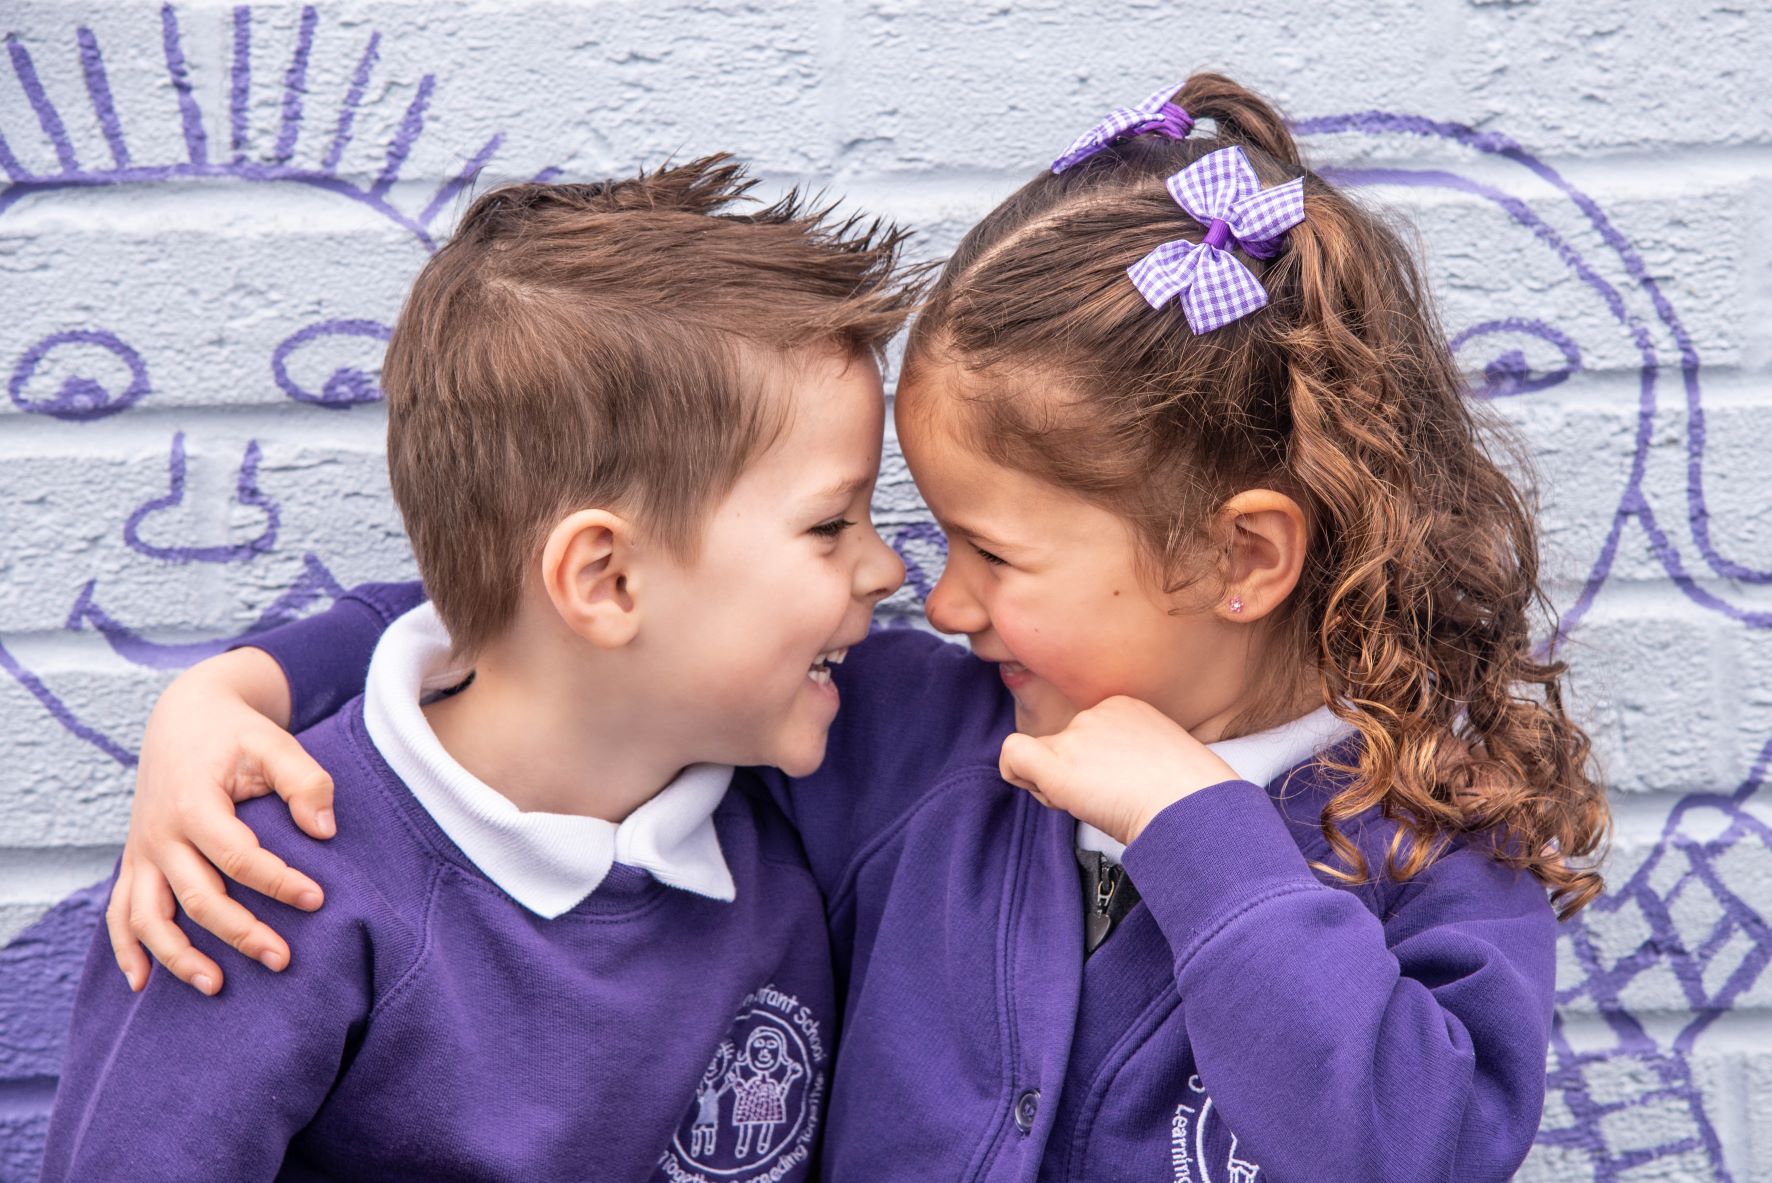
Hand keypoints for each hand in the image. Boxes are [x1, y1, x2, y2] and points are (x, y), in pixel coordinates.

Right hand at [106, 648, 333, 994]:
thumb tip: (323, 831)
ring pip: (148, 917)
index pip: (237, 857)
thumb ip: (304, 780)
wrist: (185, 716)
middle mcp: (160, 834)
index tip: (317, 899)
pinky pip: (119, 913)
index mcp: (194, 803)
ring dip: (177, 956)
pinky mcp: (136, 862)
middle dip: (239, 934)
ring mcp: (142, 852)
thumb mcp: (274, 742)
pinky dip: (126, 949)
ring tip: (216, 986)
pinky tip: (143, 983)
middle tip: (283, 960)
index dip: (278, 882)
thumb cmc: (236, 734)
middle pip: (197, 897)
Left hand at [997, 696, 1241, 846]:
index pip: (1083, 734)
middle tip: (1108, 800)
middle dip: (1073, 776)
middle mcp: (1095, 712)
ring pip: (1040, 757)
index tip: (1120, 787)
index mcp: (1123, 706)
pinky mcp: (1059, 760)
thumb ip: (1122, 754)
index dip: (1092, 767)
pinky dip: (1018, 775)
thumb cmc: (1189, 796)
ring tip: (1096, 803)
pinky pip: (1012, 755)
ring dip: (1057, 787)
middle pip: (1060, 745)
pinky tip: (1052, 795)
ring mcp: (1076, 734)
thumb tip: (1098, 773)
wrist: (1195, 807)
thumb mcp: (1160, 758)